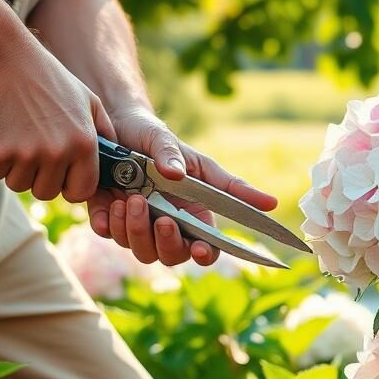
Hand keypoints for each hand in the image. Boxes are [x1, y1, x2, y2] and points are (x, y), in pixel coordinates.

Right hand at [0, 32, 114, 201]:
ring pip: (21, 185)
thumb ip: (104, 131)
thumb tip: (115, 156)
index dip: (71, 187)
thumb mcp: (88, 100)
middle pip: (48, 192)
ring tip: (17, 140)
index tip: (62, 177)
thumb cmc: (46, 77)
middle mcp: (60, 152)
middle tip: (33, 152)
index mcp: (85, 144)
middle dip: (40, 178)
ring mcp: (28, 154)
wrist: (2, 56)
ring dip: (17, 170)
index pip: (82, 191)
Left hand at [87, 107, 277, 266]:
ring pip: (140, 250)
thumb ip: (228, 182)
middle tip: (161, 216)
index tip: (199, 249)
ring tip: (131, 200)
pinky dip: (109, 223)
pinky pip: (109, 235)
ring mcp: (136, 224)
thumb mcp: (196, 158)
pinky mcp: (108, 218)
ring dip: (135, 229)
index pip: (204, 249)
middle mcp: (165, 225)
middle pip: (171, 256)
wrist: (114, 122)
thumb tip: (270, 203)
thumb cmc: (159, 139)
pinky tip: (112, 203)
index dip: (204, 255)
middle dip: (165, 241)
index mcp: (192, 214)